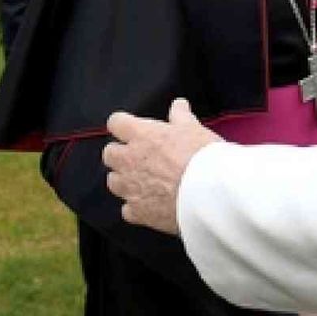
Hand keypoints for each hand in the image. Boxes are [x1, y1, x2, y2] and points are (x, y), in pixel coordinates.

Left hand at [104, 98, 220, 235]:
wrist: (208, 194)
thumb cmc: (201, 157)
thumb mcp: (194, 128)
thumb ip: (181, 115)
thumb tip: (178, 105)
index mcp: (141, 135)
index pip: (116, 123)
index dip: (123, 125)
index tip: (132, 128)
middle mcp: (128, 160)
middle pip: (109, 153)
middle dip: (120, 154)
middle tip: (139, 156)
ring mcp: (130, 188)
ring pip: (113, 181)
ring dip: (124, 180)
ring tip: (144, 180)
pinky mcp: (137, 211)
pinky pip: (127, 209)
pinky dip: (136, 206)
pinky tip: (151, 203)